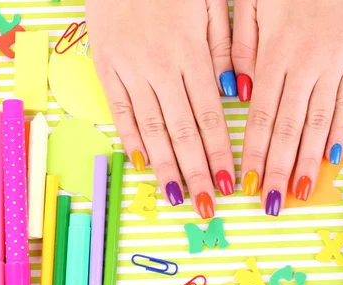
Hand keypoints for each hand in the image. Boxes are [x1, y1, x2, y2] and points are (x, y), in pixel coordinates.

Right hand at [86, 0, 235, 218]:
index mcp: (191, 53)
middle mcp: (161, 68)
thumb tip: (237, 92)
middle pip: (183, 130)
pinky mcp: (105, 68)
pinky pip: (119, 110)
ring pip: (151, 127)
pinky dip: (131, 139)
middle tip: (208, 206)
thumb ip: (225, 47)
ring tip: (178, 198)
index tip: (230, 183)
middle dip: (197, 171)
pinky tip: (142, 165)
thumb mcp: (210, 4)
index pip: (210, 116)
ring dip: (166, 166)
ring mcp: (130, 70)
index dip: (220, 152)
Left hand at [232, 0, 342, 214]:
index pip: (262, 117)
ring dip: (309, 161)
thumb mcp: (252, 5)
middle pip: (290, 129)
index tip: (248, 184)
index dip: (256, 154)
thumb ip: (242, 49)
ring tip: (300, 193)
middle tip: (272, 204)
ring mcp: (335, 66)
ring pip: (320, 123)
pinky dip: (341, 131)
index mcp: (275, 55)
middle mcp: (306, 66)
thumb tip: (238, 94)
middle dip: (279, 170)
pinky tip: (332, 158)